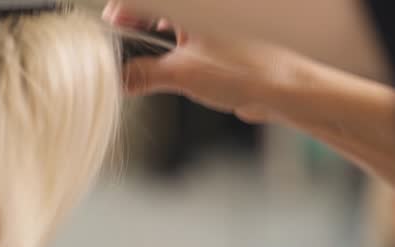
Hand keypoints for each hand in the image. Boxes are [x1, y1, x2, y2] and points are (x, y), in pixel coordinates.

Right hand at [103, 2, 299, 123]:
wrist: (285, 91)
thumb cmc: (247, 71)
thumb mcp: (183, 74)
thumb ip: (144, 75)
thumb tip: (121, 79)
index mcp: (194, 7)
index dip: (122, 10)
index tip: (109, 26)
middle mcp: (207, 11)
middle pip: (160, 9)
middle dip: (138, 23)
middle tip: (123, 42)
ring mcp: (218, 25)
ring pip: (177, 24)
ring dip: (157, 38)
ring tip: (146, 57)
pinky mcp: (226, 43)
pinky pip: (192, 40)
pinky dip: (177, 50)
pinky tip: (174, 68)